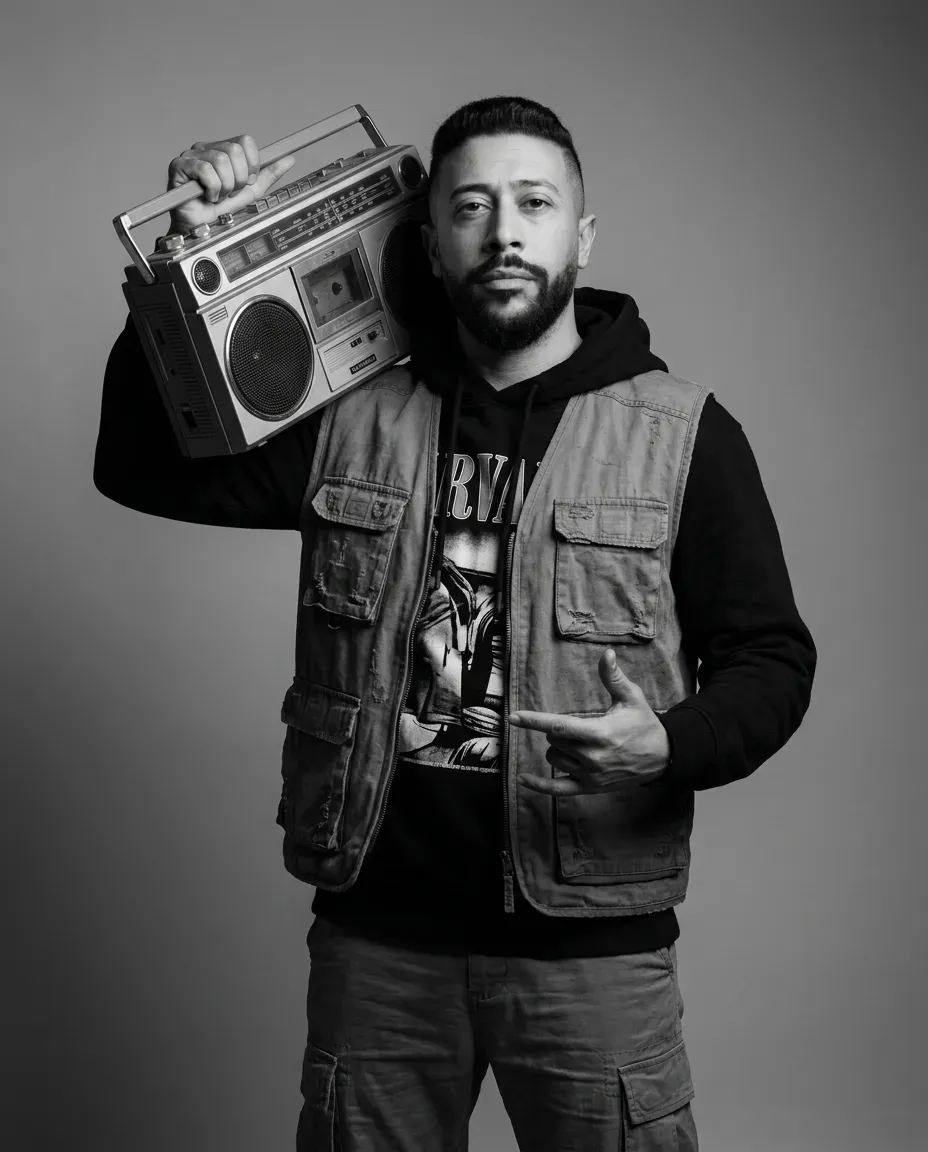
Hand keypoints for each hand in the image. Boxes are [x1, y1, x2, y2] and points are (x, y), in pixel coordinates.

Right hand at [166, 134, 295, 232]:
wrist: (202, 229)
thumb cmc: (220, 210)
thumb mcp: (251, 192)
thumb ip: (268, 175)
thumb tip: (289, 159)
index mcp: (223, 150)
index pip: (245, 141)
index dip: (251, 164)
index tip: (247, 182)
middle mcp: (207, 148)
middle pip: (234, 150)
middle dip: (239, 178)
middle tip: (231, 192)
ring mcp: (192, 155)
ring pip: (221, 160)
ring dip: (226, 186)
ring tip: (219, 196)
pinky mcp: (179, 166)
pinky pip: (205, 170)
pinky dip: (213, 189)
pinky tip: (208, 197)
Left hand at [508, 649, 670, 795]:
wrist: (663, 757)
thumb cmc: (644, 724)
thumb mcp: (632, 698)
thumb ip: (613, 677)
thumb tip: (606, 654)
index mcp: (599, 733)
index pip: (558, 727)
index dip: (534, 721)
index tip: (514, 717)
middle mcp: (592, 757)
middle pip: (555, 741)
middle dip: (558, 731)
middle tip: (581, 726)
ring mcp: (590, 775)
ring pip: (554, 759)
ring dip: (557, 749)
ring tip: (579, 742)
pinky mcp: (590, 788)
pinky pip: (558, 790)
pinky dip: (539, 786)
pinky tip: (522, 779)